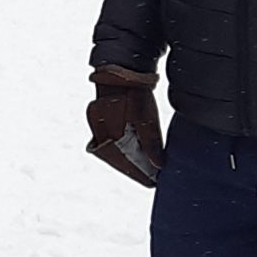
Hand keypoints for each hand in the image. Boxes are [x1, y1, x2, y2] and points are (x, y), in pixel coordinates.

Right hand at [86, 65, 163, 186]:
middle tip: (151, 176)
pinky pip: (109, 142)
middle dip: (134, 169)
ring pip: (113, 151)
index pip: (124, 164)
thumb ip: (152, 144)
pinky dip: (121, 148)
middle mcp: (99, 135)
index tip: (152, 182)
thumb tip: (158, 166)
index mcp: (109, 136)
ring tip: (145, 166)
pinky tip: (134, 151)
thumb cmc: (135, 96)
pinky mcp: (99, 123)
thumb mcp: (147, 119)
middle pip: (117, 160)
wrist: (121, 74)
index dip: (139, 175)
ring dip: (127, 159)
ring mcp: (97, 129)